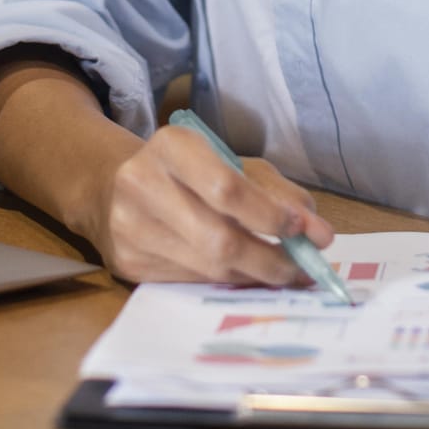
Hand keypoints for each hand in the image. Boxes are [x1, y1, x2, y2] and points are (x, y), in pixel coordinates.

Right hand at [85, 124, 334, 286]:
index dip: (271, 215)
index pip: (227, 188)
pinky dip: (225, 281)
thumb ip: (277, 193)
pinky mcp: (126, 263)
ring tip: (282, 274)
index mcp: (171, 146)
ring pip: (207, 266)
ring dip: (254, 276)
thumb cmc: (186, 172)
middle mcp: (142, 184)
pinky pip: (190, 282)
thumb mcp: (230, 163)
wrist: (111, 188)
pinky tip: (243, 275)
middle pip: (218, 237)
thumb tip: (318, 232)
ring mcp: (129, 227)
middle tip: (303, 269)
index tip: (306, 232)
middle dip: (270, 260)